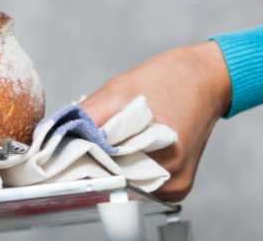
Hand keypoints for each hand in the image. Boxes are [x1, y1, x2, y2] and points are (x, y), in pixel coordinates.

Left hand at [80, 41, 230, 201]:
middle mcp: (172, 181)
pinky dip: (125, 161)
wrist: (208, 77)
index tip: (67, 149)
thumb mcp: (121, 89)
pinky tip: (131, 140)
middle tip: (93, 132)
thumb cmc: (171, 78)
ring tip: (118, 131)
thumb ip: (87, 117)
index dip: (82, 163)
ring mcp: (174, 186)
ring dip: (110, 160)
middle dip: (95, 159)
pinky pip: (137, 178)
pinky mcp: (174, 183)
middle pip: (115, 181)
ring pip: (124, 180)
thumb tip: (55, 136)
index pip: (107, 177)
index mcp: (165, 160)